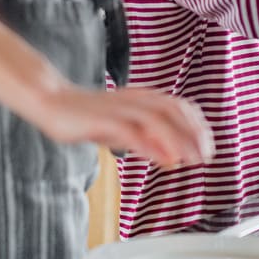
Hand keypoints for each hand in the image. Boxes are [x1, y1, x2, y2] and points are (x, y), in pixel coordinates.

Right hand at [30, 82, 214, 168]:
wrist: (51, 102)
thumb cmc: (85, 116)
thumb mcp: (120, 128)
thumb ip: (145, 139)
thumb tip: (171, 156)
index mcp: (140, 98)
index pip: (178, 105)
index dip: (197, 125)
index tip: (207, 145)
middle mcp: (133, 99)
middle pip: (173, 110)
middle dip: (194, 133)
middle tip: (207, 156)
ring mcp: (118, 108)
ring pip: (157, 119)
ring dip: (179, 139)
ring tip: (192, 159)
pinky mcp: (102, 120)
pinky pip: (131, 131)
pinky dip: (152, 145)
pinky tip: (164, 160)